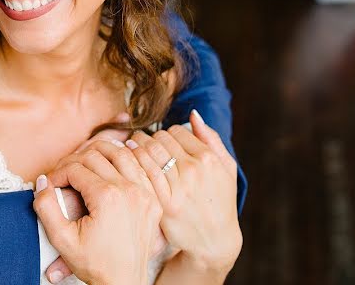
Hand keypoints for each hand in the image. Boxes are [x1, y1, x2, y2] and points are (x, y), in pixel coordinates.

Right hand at [35, 141, 160, 284]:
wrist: (124, 282)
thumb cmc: (94, 263)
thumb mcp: (61, 239)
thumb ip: (46, 207)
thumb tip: (43, 181)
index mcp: (107, 198)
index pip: (75, 168)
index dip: (58, 173)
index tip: (51, 183)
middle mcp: (130, 190)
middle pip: (96, 156)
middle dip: (74, 160)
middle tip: (64, 172)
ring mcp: (145, 193)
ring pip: (121, 153)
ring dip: (100, 151)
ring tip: (84, 160)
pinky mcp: (154, 199)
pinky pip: (141, 166)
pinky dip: (126, 158)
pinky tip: (113, 158)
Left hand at [127, 110, 241, 279]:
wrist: (214, 241)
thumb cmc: (221, 202)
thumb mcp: (227, 169)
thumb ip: (211, 139)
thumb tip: (193, 114)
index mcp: (208, 158)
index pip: (176, 131)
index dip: (167, 134)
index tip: (162, 141)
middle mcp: (194, 170)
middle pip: (160, 139)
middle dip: (149, 138)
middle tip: (141, 141)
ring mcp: (178, 187)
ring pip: (148, 151)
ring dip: (137, 145)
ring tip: (132, 146)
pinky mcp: (164, 202)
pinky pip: (143, 172)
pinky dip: (132, 161)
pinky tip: (128, 160)